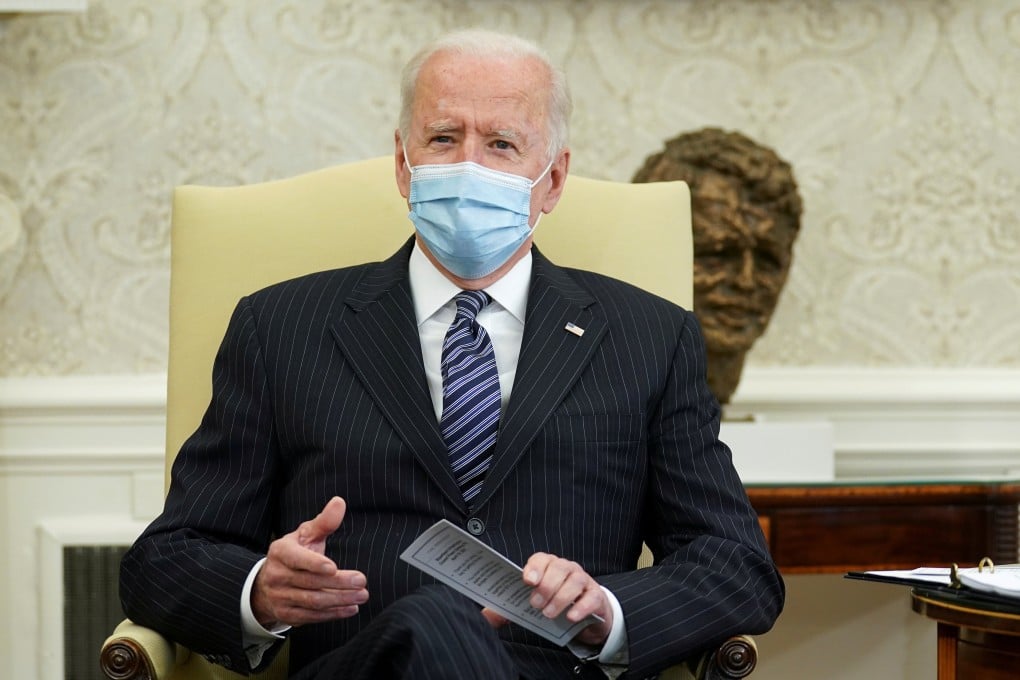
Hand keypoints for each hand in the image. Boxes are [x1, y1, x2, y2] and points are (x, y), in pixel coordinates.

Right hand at [251, 496, 368, 627]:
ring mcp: (280, 597)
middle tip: (361, 581)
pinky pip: (312, 616)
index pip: (296, 559)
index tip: (333, 567)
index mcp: (280, 552)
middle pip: (310, 582)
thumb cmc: (294, 553)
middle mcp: (277, 575)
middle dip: (339, 583)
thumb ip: (323, 521)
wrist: (267, 584)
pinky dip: (333, 614)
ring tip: (362, 595)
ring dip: (340, 600)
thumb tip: (339, 502)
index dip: (313, 564)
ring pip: (313, 601)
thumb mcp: (305, 534)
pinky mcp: (287, 615)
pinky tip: (351, 608)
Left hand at [482, 552, 612, 645]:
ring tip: (549, 614)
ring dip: (561, 597)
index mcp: (548, 566)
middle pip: (558, 568)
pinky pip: (591, 596)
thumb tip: (486, 615)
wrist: (586, 615)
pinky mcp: (596, 595)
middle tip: (535, 605)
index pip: (541, 559)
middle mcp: (567, 569)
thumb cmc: (554, 604)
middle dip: (546, 586)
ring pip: (575, 581)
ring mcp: (583, 580)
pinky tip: (570, 617)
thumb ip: (511, 608)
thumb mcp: (533, 604)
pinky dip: (580, 606)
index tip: (527, 581)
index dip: (534, 568)